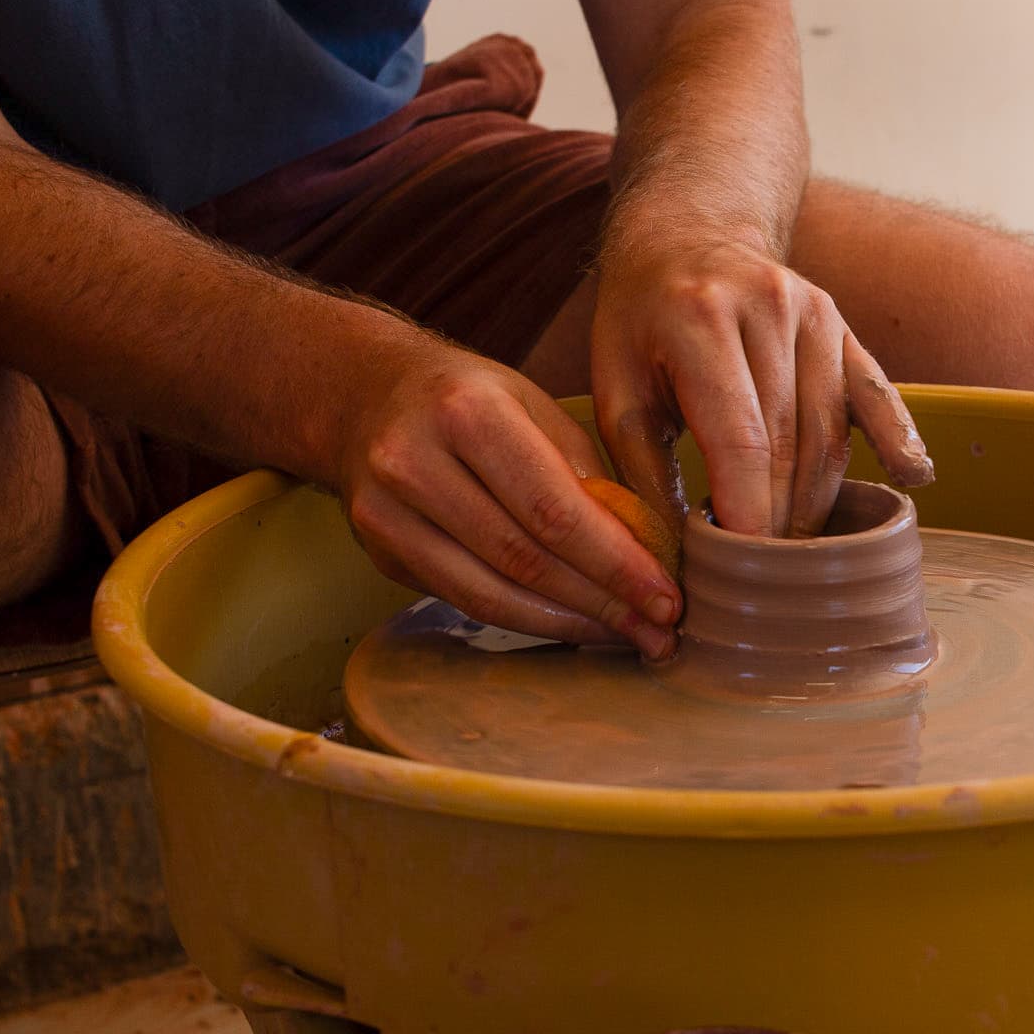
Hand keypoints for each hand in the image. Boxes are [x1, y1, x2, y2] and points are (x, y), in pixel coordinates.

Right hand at [336, 342, 681, 654]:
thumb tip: (647, 554)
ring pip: (491, 594)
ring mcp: (385, 513)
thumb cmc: (471, 400)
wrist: (365, 395)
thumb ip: (587, 475)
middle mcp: (414, 462)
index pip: (555, 509)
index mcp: (468, 412)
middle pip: (525, 559)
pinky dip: (526, 619)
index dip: (617, 565)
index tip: (668, 599)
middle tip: (660, 634)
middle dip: (603, 605)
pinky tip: (571, 624)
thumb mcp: (536, 407)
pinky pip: (464, 600)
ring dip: (568, 625)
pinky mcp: (379, 553)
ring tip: (625, 637)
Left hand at [590, 234, 934, 538]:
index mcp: (699, 320)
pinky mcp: (842, 326)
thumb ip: (641, 473)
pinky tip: (913, 480)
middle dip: (780, 518)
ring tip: (797, 549)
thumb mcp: (615, 391)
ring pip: (831, 431)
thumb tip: (671, 559)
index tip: (746, 568)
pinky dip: (897, 440)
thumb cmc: (640, 325)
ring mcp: (815, 314)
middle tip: (766, 574)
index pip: (740, 438)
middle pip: (791, 442)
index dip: (749, 510)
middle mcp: (767, 307)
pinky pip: (878, 393)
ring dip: (817, 499)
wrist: (685, 236)